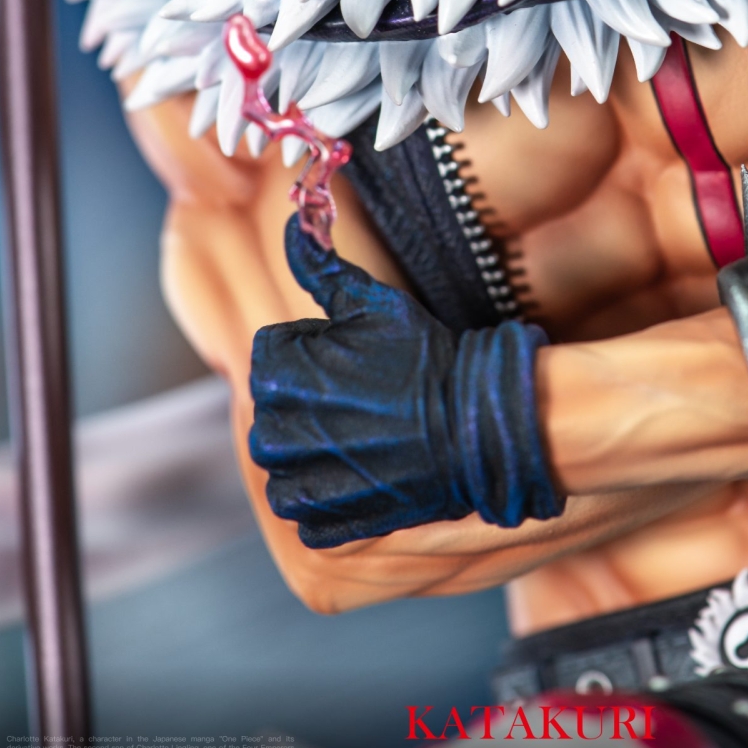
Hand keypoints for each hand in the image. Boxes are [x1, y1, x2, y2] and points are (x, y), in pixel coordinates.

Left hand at [249, 216, 560, 546]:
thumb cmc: (425, 358)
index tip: (351, 361)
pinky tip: (367, 473)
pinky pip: (305, 511)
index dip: (312, 353)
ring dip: (313, 453)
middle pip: (273, 413)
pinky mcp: (325, 523)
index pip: (270, 358)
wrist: (477, 427)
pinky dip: (330, 496)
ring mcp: (301, 484)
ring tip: (364, 437)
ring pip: (282, 465)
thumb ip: (320, 265)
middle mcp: (278, 434)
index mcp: (279, 376)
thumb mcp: (373, 302)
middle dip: (308, 404)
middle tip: (363, 401)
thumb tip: (294, 224)